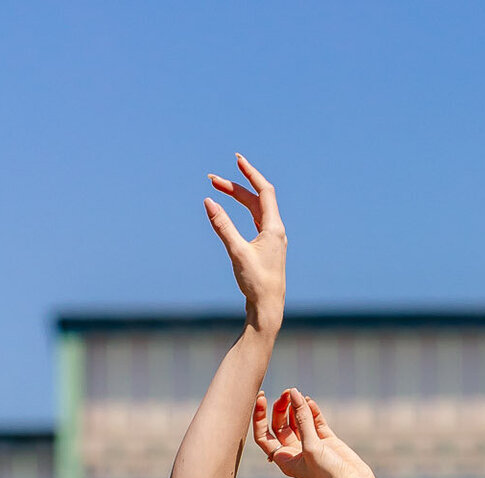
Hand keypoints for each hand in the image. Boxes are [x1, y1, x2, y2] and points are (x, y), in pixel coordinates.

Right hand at [204, 155, 284, 333]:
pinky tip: (233, 211)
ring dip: (238, 198)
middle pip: (256, 199)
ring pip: (255, 210)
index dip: (250, 173)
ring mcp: (273, 240)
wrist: (268, 309)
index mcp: (274, 228)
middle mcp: (276, 231)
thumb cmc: (255, 283)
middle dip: (235, 187)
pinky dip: (243, 212)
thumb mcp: (236, 252)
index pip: (263, 191)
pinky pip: (255, 221)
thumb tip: (209, 201)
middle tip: (213, 180)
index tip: (237, 159)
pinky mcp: (267, 249)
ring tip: (218, 189)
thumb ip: (222, 225)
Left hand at [252, 388, 375, 477]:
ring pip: (297, 421)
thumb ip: (302, 420)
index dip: (259, 417)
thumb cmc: (328, 475)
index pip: (263, 435)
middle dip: (281, 407)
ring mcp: (311, 445)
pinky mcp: (326, 440)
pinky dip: (312, 410)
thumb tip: (294, 394)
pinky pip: (315, 421)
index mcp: (284, 459)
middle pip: (280, 425)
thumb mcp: (311, 447)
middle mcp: (295, 452)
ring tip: (299, 394)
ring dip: (296, 407)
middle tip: (289, 393)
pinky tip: (310, 401)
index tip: (262, 398)